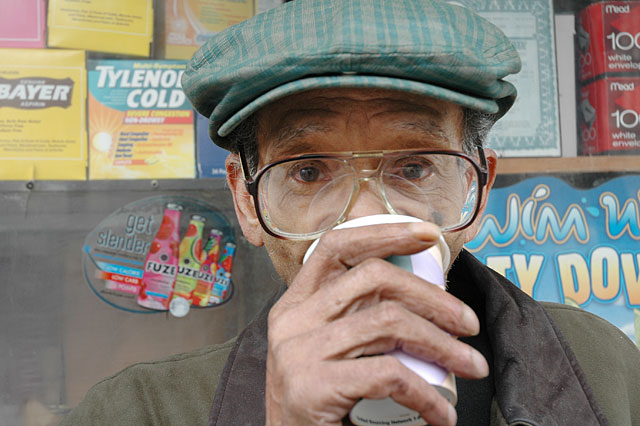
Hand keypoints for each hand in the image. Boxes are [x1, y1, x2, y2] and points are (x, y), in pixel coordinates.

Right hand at [265, 222, 487, 425]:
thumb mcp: (328, 349)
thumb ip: (355, 319)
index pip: (335, 247)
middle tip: (469, 324)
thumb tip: (424, 298)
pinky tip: (441, 413)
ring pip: (388, 322)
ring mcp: (298, 352)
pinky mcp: (311, 387)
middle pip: (373, 278)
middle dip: (433, 297)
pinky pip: (388, 375)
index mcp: (295, 303)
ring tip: (471, 366)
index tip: (429, 235)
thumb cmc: (321, 403)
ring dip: (443, 345)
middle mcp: (292, 319)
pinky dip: (427, 393)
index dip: (384, 233)